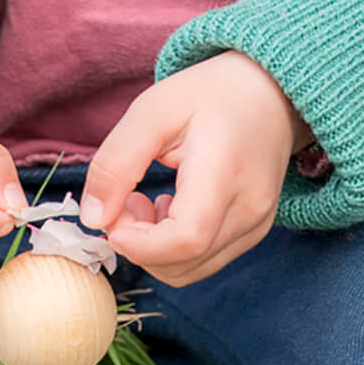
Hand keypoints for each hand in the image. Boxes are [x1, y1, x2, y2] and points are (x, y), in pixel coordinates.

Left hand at [79, 51, 311, 286]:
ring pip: (190, 271)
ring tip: (146, 206)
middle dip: (139, 246)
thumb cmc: (210, 95)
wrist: (268, 93)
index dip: (141, 245)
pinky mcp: (253, 234)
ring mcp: (256, 226)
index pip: (186, 239)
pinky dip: (172, 250)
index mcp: (226, 173)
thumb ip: (116, 164)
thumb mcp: (152, 112)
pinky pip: (202, 263)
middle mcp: (250, 209)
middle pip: (184, 263)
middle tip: (126, 203)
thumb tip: (95, 219)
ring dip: (153, 251)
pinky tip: (168, 212)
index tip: (114, 221)